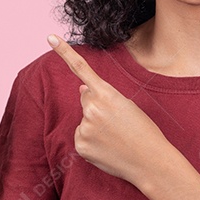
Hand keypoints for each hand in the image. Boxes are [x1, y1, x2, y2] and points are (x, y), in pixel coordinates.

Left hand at [47, 34, 169, 186]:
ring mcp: (84, 128)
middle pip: (86, 100)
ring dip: (96, 126)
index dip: (64, 52)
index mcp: (107, 94)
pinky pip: (82, 137)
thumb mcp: (127, 106)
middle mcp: (92, 109)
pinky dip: (92, 141)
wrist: (150, 162)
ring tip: (116, 138)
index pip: (81, 69)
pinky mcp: (80, 146)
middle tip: (119, 123)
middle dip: (97, 107)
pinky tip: (108, 148)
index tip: (49, 37)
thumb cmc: (143, 132)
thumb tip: (80, 89)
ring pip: (84, 120)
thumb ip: (101, 95)